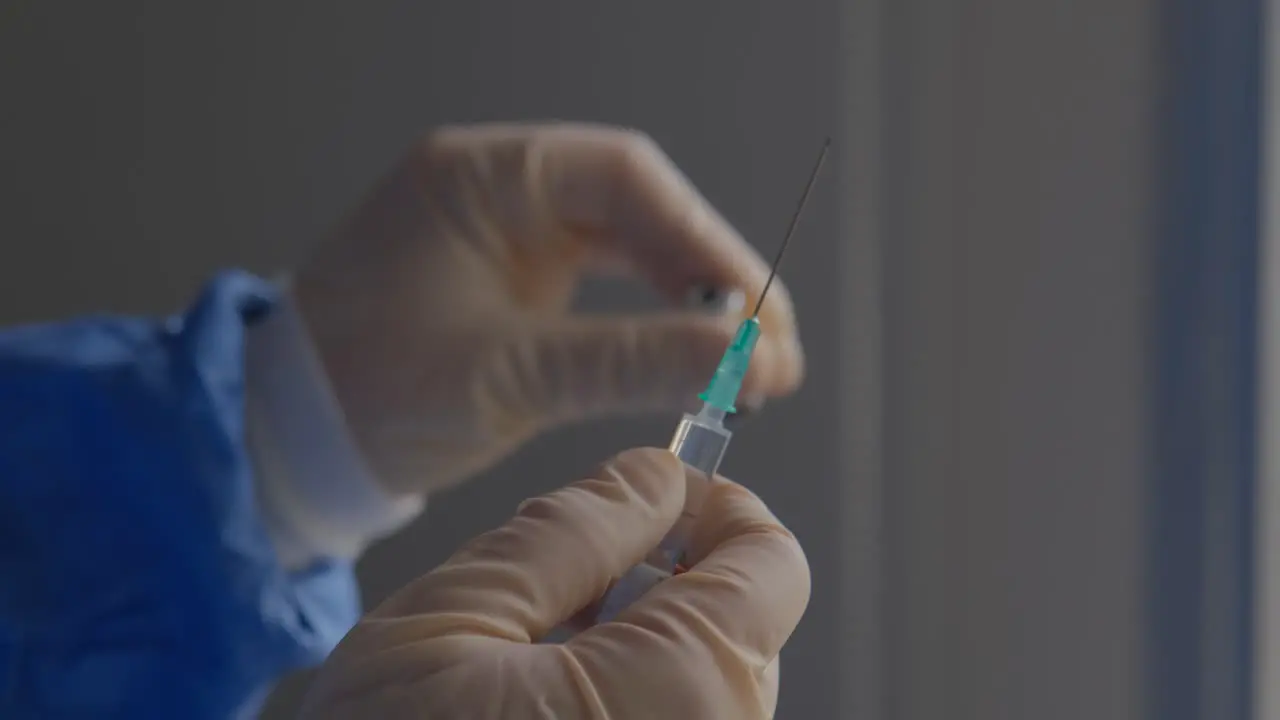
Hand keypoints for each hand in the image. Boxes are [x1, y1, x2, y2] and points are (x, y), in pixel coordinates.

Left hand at [293, 123, 804, 495]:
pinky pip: (611, 285)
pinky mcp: (521, 279)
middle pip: (644, 209)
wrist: (291, 432)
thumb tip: (742, 356)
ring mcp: (514, 233)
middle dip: (715, 276)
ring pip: (636, 246)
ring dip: (696, 301)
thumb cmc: (364, 391)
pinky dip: (657, 320)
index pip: (626, 179)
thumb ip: (626, 361)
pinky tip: (698, 357)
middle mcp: (503, 189)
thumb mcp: (505, 376)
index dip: (705, 243)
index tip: (757, 314)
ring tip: (754, 365)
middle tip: (775, 352)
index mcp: (481, 177)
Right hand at [298, 447, 810, 718]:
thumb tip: (652, 477)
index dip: (718, 508)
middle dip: (670, 578)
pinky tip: (553, 708)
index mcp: (682, 687)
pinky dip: (635, 700)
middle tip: (570, 581)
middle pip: (747, 625)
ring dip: (646, 645)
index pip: (772, 563)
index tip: (660, 495)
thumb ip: (568, 532)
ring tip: (544, 657)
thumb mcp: (453, 621)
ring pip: (713, 684)